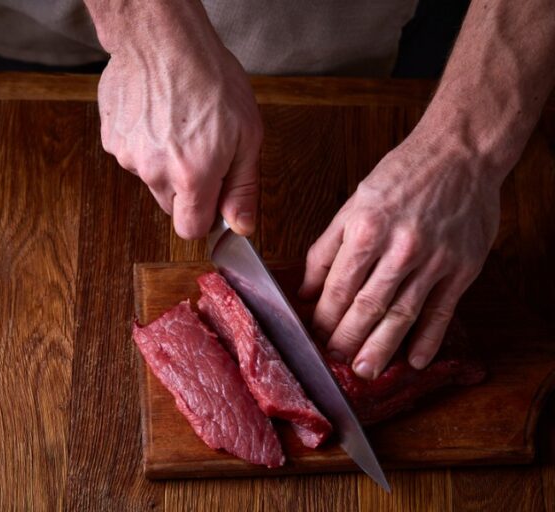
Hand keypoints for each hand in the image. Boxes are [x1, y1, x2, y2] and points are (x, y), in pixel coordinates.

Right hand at [97, 20, 261, 238]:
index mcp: (192, 177)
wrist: (163, 39)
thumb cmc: (210, 79)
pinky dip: (144, 142)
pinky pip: (132, 155)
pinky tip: (157, 115)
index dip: (203, 216)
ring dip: (164, 162)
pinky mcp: (111, 140)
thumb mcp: (248, 135)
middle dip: (186, 188)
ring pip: (150, 178)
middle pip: (170, 205)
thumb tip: (241, 227)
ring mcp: (128, 157)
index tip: (211, 199)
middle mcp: (156, 173)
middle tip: (200, 150)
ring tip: (178, 123)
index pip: (190, 229)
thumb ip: (243, 187)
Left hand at [299, 125, 502, 378]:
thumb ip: (326, 248)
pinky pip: (442, 312)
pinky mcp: (462, 269)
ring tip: (366, 370)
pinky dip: (429, 340)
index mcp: (367, 229)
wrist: (460, 154)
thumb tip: (306, 288)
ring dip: (382, 348)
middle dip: (347, 339)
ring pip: (402, 315)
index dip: (324, 316)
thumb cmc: (402, 175)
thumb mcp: (353, 204)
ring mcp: (434, 261)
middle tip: (336, 361)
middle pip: (368, 306)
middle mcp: (400, 248)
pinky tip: (414, 360)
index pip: (338, 286)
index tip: (316, 334)